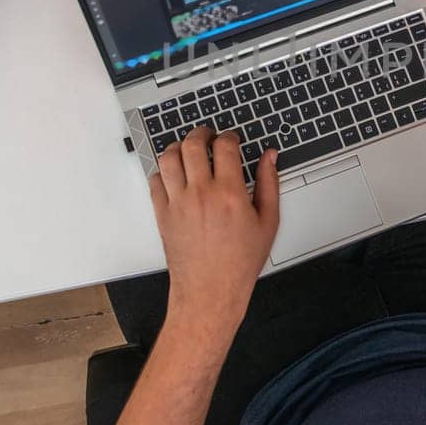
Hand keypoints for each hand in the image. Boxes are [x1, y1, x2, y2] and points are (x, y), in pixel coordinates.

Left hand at [149, 125, 279, 338]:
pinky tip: (174, 175)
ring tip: (187, 149)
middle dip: (201, 133)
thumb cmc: (239, 263)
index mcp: (229, 193)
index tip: (231, 139)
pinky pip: (155, 181)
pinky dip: (163, 172)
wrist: (211, 291)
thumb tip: (269, 158)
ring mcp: (178, 203)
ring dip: (178, 147)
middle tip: (208, 136)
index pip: (224, 147)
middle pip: (193, 145)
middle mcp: (201, 194)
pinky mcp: (163, 214)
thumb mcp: (267, 223)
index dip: (229, 136)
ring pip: (168, 158)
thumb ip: (269, 184)